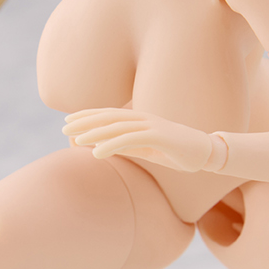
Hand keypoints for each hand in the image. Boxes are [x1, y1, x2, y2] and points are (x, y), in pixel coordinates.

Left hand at [63, 107, 215, 171]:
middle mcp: (143, 118)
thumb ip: (125, 147)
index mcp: (140, 119)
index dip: (87, 115)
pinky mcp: (159, 137)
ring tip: (76, 139)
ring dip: (94, 132)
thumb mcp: (145, 150)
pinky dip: (111, 144)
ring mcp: (152, 125)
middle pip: (108, 116)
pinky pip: (131, 140)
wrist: (205, 154)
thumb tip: (101, 147)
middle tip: (64, 126)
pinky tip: (96, 153)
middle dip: (85, 121)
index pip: (108, 114)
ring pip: (117, 127)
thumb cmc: (175, 151)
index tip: (68, 120)